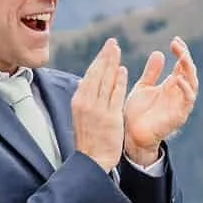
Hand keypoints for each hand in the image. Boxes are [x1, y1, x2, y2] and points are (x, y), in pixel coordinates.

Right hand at [70, 38, 127, 170]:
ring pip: (105, 80)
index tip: (105, 49)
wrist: (92, 159)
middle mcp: (86, 102)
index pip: (90, 75)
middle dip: (105, 56)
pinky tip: (123, 70)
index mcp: (79, 101)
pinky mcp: (110, 116)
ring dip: (112, 63)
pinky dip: (119, 81)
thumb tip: (83, 82)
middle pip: (97, 73)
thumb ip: (85, 98)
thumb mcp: (81, 115)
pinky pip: (115, 94)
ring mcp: (98, 109)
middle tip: (112, 42)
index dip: (98, 60)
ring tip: (117, 50)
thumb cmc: (89, 138)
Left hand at [122, 36, 198, 165]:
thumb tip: (159, 53)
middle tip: (177, 44)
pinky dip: (185, 88)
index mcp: (170, 85)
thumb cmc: (137, 113)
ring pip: (192, 83)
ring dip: (188, 69)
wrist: (131, 135)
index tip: (174, 40)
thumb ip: (152, 72)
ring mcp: (180, 104)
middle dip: (185, 56)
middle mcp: (178, 93)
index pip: (181, 65)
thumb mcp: (143, 87)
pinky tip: (177, 78)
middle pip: (189, 71)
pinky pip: (188, 100)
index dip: (181, 52)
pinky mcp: (180, 115)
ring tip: (181, 57)